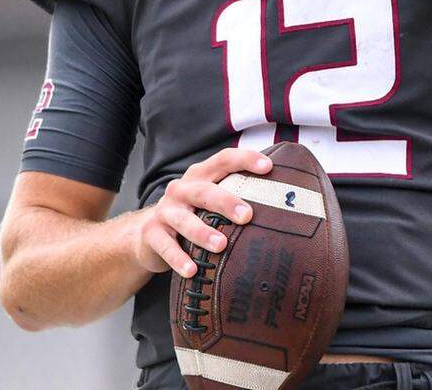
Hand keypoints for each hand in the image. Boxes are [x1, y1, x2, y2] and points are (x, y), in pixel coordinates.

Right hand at [133, 147, 273, 278]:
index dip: (245, 160)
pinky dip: (179, 259)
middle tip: (247, 215)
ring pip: (184, 220)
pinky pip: (166, 247)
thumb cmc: (193, 214)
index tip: (268, 167)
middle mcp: (182, 189)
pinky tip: (192, 271)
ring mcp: (165, 211)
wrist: (146, 233)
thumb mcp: (210, 201)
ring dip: (203, 233)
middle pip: (205, 191)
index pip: (224, 159)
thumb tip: (284, 203)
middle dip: (226, 202)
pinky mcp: (152, 234)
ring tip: (221, 245)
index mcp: (200, 176)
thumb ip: (236, 196)